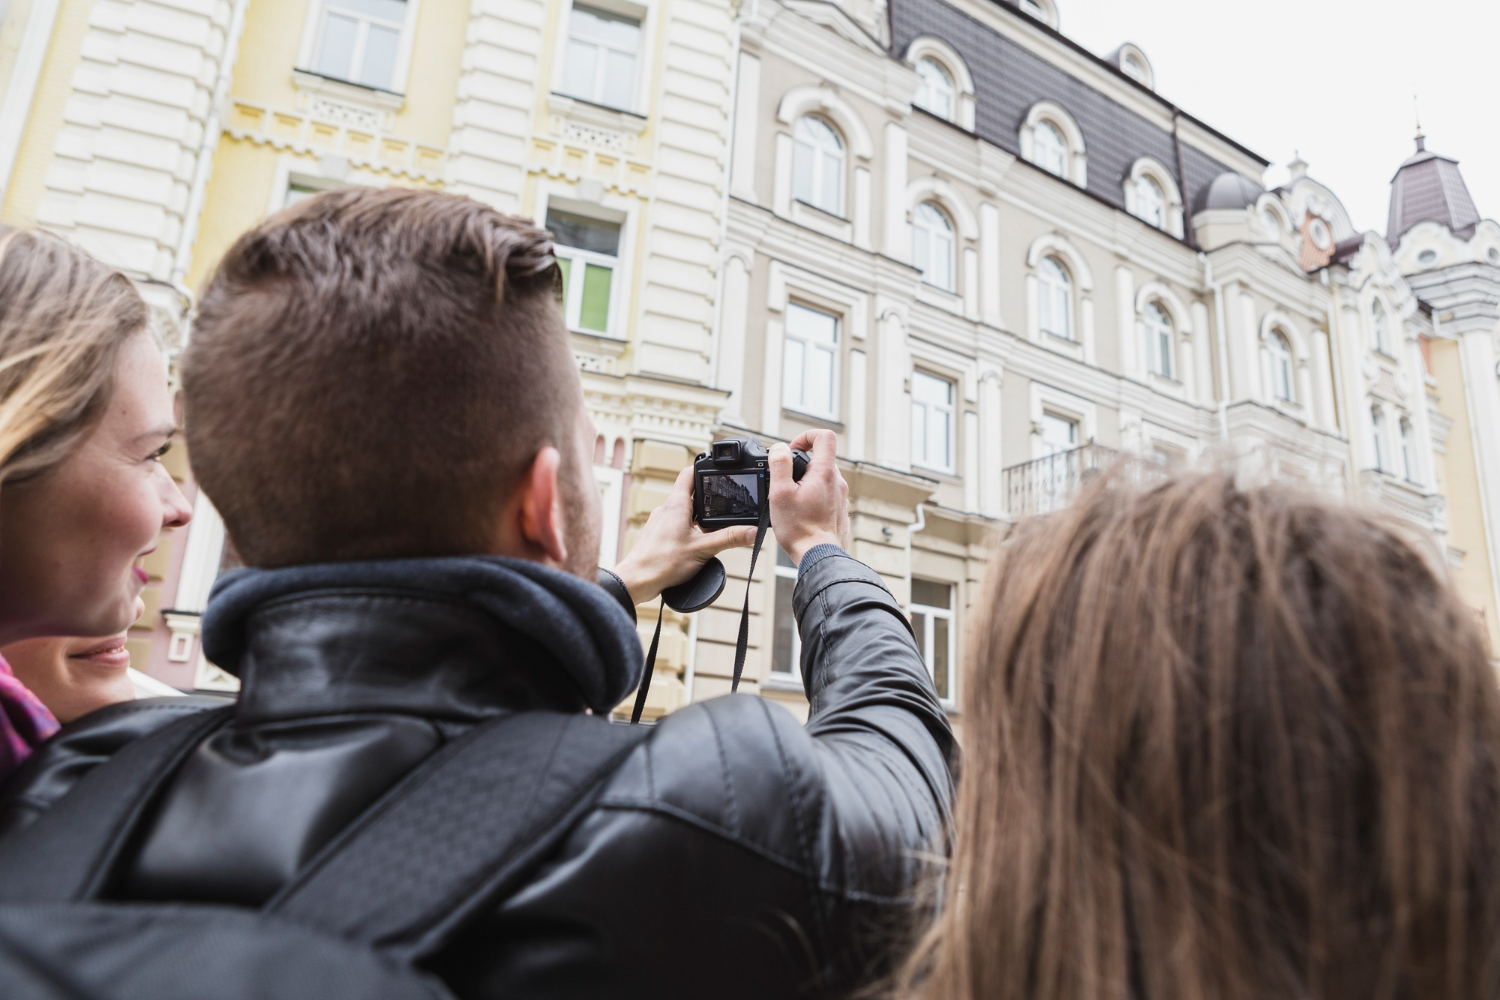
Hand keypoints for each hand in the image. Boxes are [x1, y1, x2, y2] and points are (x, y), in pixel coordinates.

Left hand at [613, 467, 757, 605]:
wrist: (636, 580)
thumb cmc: (662, 563)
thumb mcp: (703, 550)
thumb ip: (729, 539)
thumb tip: (751, 531)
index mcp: (676, 505)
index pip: (689, 473)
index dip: (704, 468)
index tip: (717, 470)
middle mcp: (666, 509)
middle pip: (689, 493)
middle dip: (707, 499)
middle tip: (723, 506)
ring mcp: (659, 522)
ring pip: (683, 511)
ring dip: (697, 517)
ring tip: (710, 531)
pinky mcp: (656, 535)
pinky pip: (675, 525)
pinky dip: (687, 530)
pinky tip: (694, 545)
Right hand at [769, 429, 850, 566]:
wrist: (819, 557)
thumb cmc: (799, 528)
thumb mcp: (780, 492)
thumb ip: (780, 464)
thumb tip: (780, 448)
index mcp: (825, 472)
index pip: (824, 436)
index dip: (806, 436)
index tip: (792, 451)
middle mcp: (838, 482)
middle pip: (822, 458)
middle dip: (802, 464)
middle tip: (785, 480)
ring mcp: (842, 497)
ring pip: (823, 478)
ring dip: (807, 482)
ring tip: (791, 500)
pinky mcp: (840, 511)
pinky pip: (827, 495)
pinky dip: (813, 497)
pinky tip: (801, 513)